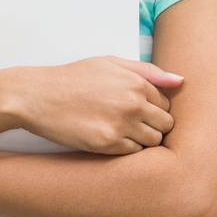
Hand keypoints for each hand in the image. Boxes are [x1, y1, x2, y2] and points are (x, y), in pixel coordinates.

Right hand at [8, 57, 180, 155]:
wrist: (36, 96)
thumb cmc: (72, 78)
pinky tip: (110, 138)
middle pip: (166, 125)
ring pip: (153, 142)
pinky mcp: (107, 144)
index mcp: (135, 82)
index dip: (155, 109)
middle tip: (132, 124)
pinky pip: (134, 153)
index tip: (139, 110)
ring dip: (142, 140)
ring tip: (121, 132)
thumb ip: (147, 71)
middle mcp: (132, 103)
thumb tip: (180, 81)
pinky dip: (126, 149)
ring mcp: (120, 125)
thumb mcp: (109, 63)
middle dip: (154, 126)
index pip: (167, 103)